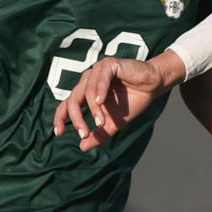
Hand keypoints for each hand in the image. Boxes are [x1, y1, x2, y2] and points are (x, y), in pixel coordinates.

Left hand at [53, 53, 185, 148]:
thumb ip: (99, 135)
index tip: (58, 133)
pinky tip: (101, 102)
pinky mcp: (109, 64)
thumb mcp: (114, 124)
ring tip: (101, 122)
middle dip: (77, 118)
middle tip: (84, 133)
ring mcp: (97, 71)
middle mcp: (87, 81)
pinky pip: (100, 78)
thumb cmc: (131, 102)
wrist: (152, 86)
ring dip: (93, 110)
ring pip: (86, 91)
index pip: (66, 105)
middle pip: (73, 100)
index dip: (60, 118)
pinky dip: (99, 90)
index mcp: (85, 94)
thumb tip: (82, 146)